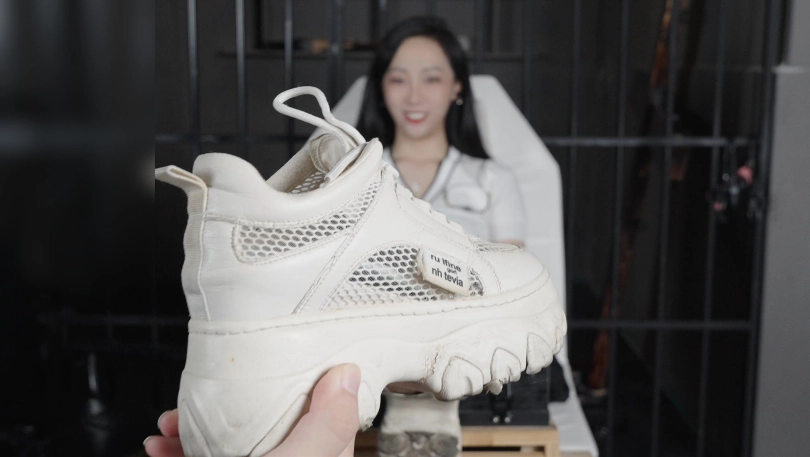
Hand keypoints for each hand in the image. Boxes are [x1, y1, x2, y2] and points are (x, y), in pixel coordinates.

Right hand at [143, 363, 360, 456]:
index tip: (286, 365)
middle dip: (234, 408)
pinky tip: (162, 448)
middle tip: (214, 394)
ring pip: (232, 446)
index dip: (308, 389)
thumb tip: (348, 377)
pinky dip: (182, 452)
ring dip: (197, 430)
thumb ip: (327, 424)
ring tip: (170, 424)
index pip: (329, 423)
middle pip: (271, 429)